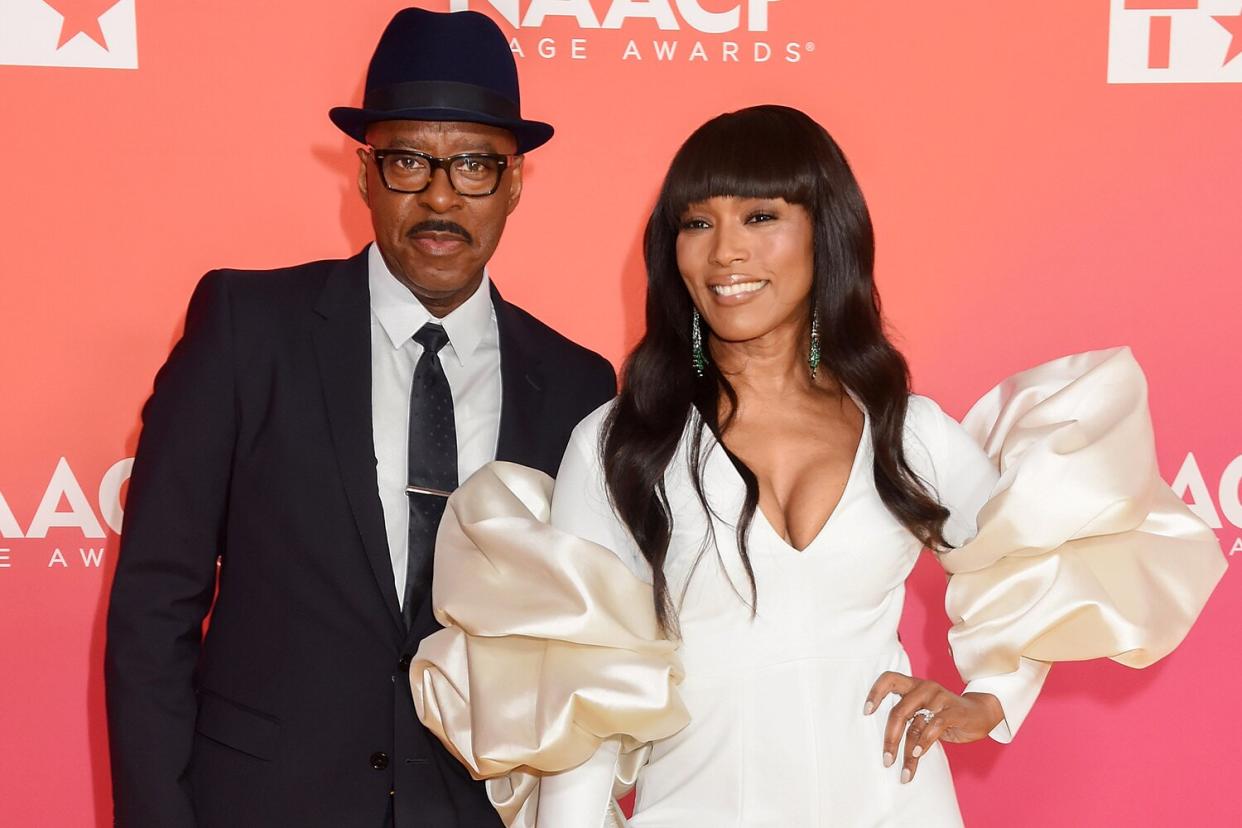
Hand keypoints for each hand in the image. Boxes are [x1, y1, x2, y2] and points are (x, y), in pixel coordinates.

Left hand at [863, 671, 1003, 783]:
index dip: (875, 692)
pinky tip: (917, 754)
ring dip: (907, 750)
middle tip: (886, 760)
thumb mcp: (924, 714)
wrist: (980, 713)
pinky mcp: (953, 711)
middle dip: (890, 738)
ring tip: (903, 771)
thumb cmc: (945, 716)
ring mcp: (939, 698)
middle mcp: (924, 688)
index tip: (866, 712)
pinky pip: (934, 726)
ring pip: (915, 724)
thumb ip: (908, 720)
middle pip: (898, 711)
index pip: (889, 679)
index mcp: (912, 685)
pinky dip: (924, 742)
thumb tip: (885, 742)